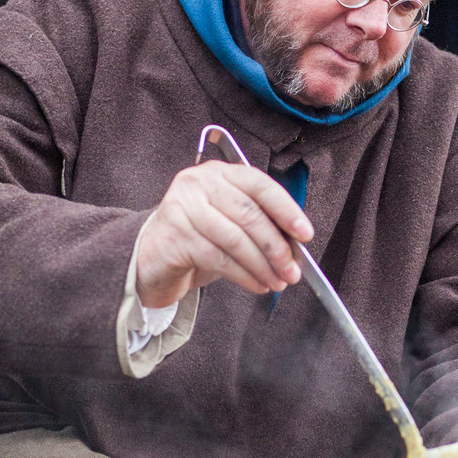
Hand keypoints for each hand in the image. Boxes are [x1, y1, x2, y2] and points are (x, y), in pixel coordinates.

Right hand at [136, 160, 313, 306]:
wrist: (152, 256)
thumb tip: (295, 243)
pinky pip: (220, 259)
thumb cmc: (197, 237)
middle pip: (249, 214)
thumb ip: (259, 223)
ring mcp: (184, 207)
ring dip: (263, 266)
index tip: (305, 234)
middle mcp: (198, 182)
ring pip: (236, 240)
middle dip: (277, 247)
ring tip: (277, 282)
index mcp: (219, 173)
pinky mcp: (175, 236)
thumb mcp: (229, 221)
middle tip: (292, 270)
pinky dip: (244, 276)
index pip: (259, 185)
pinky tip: (257, 285)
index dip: (286, 210)